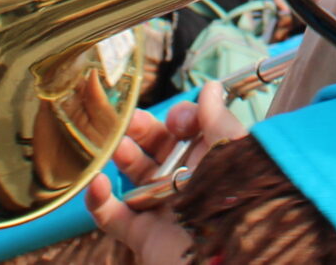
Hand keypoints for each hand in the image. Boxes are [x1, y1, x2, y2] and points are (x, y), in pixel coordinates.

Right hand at [85, 82, 247, 264]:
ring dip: (119, 156)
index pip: (189, 130)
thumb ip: (218, 120)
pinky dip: (98, 199)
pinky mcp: (143, 235)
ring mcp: (163, 208)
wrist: (228, 259)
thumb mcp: (233, 154)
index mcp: (213, 161)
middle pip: (156, 148)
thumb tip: (211, 88)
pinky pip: (112, 216)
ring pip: (132, 176)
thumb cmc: (238, 205)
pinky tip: (97, 182)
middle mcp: (187, 182)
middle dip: (141, 130)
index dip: (179, 118)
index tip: (177, 121)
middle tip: (127, 121)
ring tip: (115, 146)